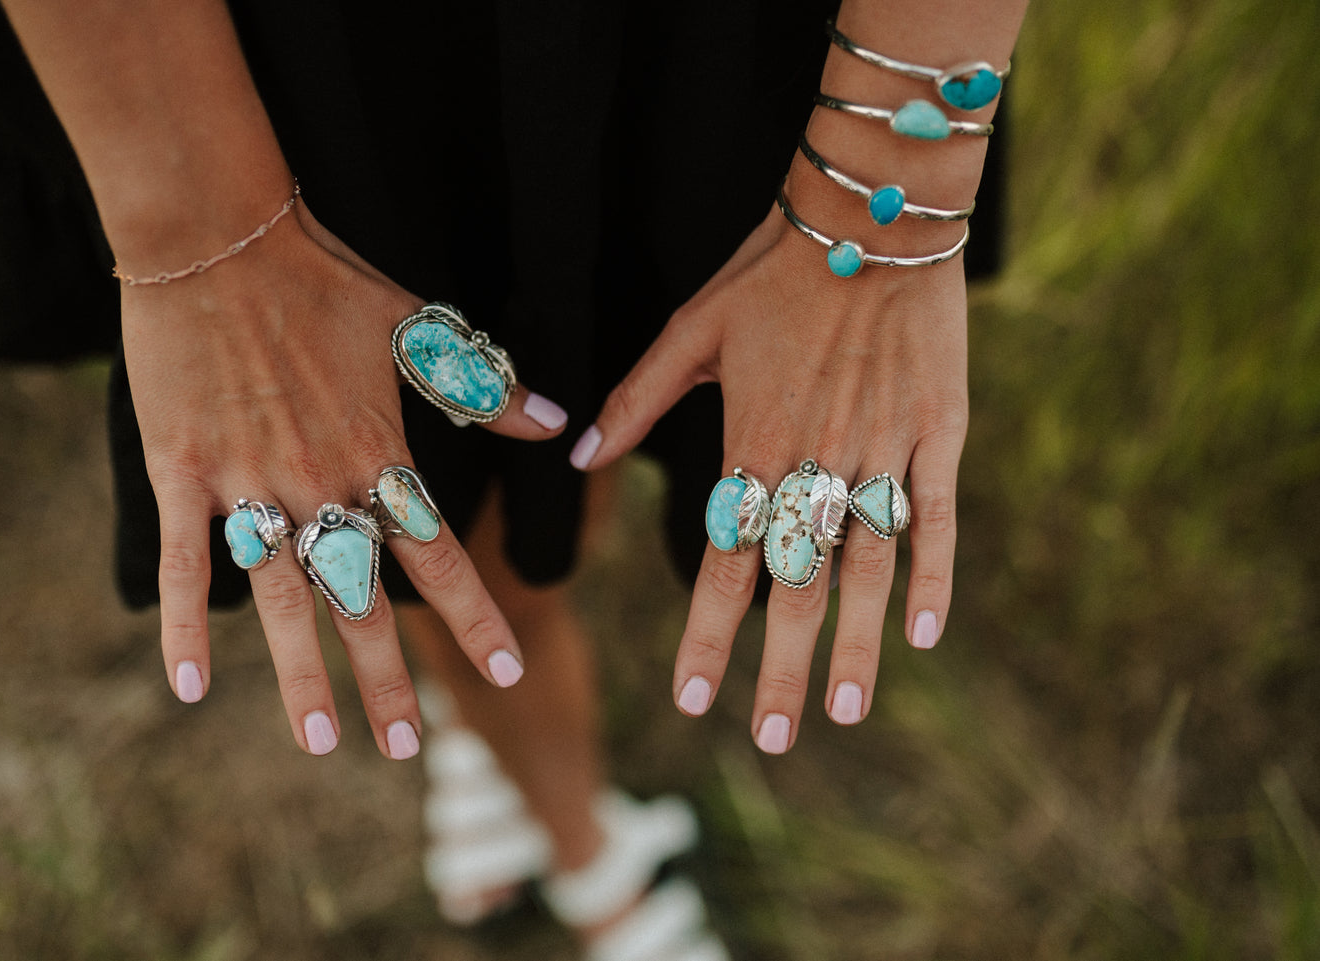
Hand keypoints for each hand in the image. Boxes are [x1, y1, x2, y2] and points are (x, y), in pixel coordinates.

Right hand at [122, 198, 566, 757]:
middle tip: (404, 747)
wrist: (217, 233)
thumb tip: (558, 425)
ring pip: (283, 600)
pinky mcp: (181, 473)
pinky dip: (185, 628)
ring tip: (321, 741)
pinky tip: (188, 691)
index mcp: (378, 451)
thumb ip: (484, 388)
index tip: (508, 669)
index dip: (475, 616)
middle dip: (389, 677)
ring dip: (302, 677)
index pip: (439, 555)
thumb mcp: (416, 325)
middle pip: (363, 599)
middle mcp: (319, 482)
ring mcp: (247, 484)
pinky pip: (184, 564)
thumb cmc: (320, 277)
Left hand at [570, 200, 966, 753]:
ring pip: (866, 565)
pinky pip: (934, 516)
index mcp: (753, 441)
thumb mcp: (691, 328)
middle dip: (779, 669)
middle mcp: (818, 458)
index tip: (693, 699)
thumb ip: (635, 398)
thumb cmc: (772, 269)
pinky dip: (931, 576)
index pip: (723, 560)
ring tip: (844, 712)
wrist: (872, 212)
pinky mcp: (939, 431)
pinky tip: (922, 635)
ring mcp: (884, 448)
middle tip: (773, 740)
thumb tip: (580, 453)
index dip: (707, 635)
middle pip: (795, 582)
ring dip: (854, 644)